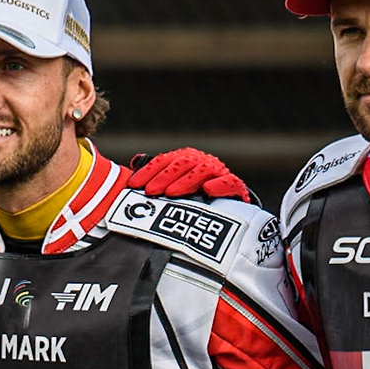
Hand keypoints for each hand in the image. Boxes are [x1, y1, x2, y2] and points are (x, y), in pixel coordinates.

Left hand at [127, 148, 251, 201]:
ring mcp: (220, 174)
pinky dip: (219, 185)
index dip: (148, 171)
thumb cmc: (196, 197)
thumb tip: (134, 163)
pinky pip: (229, 182)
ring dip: (186, 181)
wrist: (231, 208)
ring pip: (202, 171)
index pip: (165, 161)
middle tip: (150, 191)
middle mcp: (202, 163)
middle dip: (164, 177)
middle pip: (182, 164)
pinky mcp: (236, 187)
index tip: (133, 184)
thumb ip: (156, 176)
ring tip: (171, 193)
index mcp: (186, 160)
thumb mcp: (174, 187)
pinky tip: (207, 191)